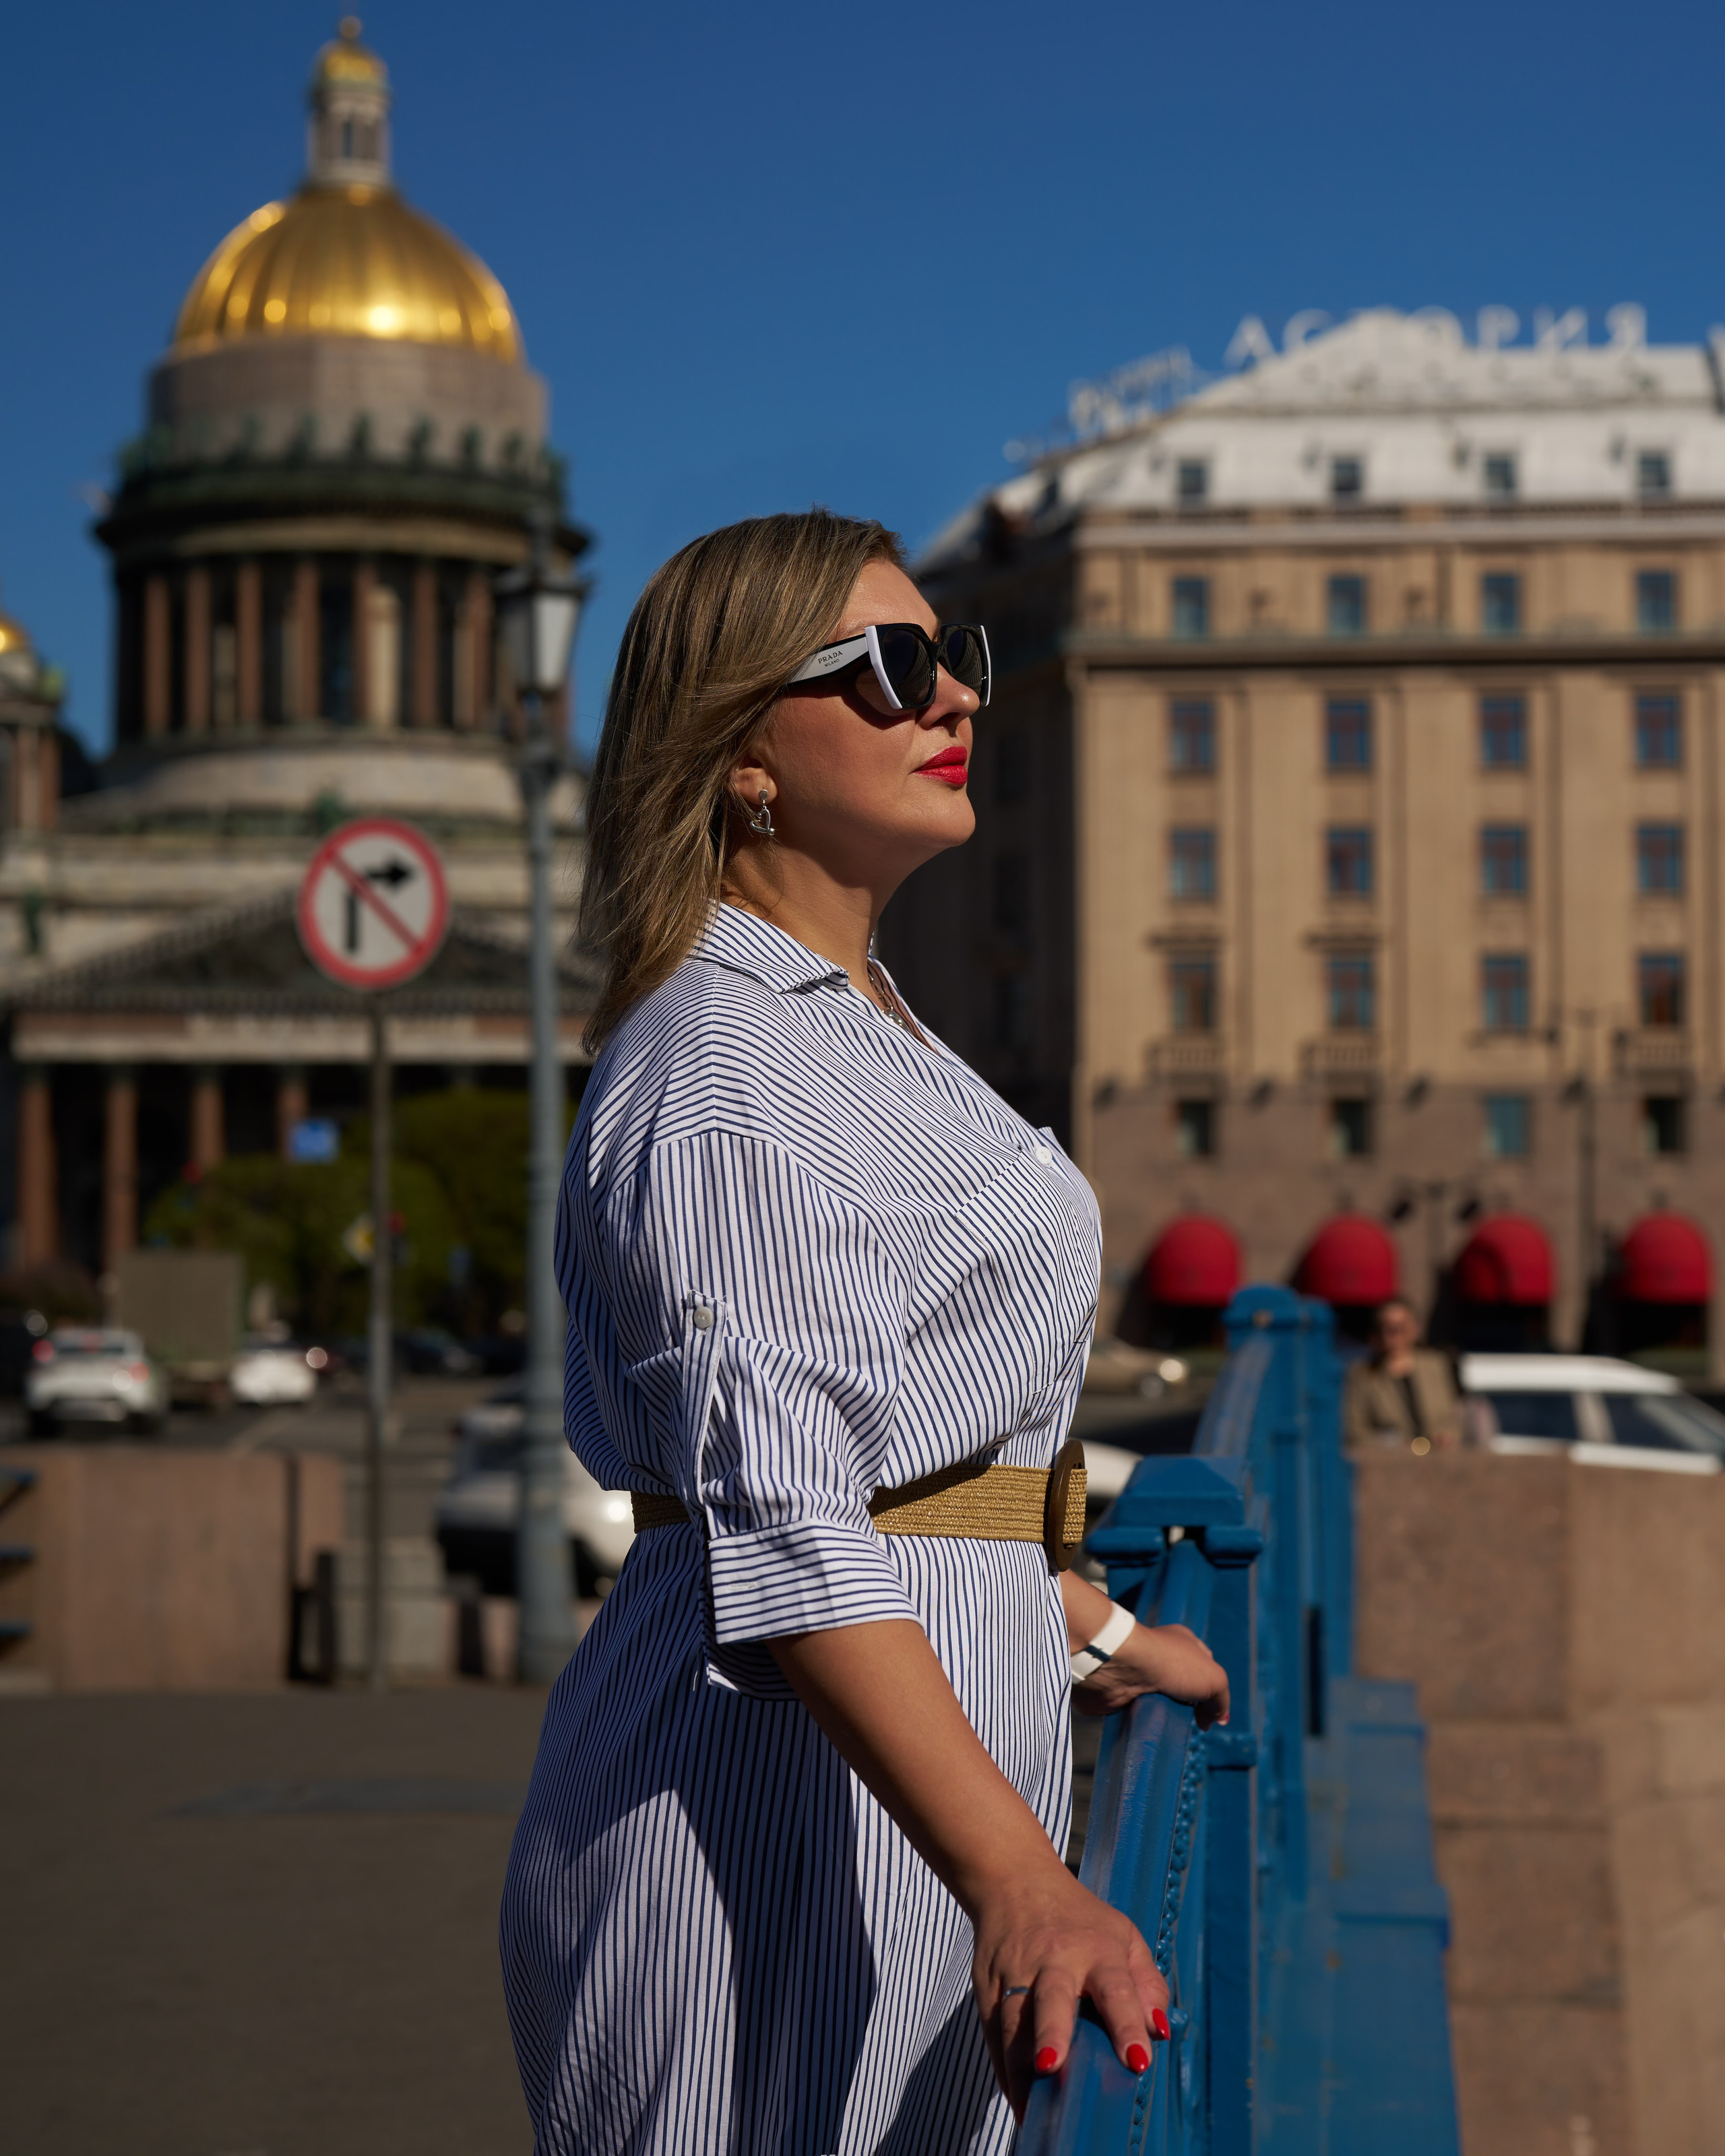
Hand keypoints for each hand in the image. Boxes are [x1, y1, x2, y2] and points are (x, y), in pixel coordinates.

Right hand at [974, 1861, 1168, 2119]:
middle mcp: (1054, 1961)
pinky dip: (1004, 2070)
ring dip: (1021, 2066)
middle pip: (1052, 1999)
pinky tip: (1018, 2101)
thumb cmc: (1079, 1918)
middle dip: (1052, 2033)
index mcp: (1097, 1949)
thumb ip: (1148, 1983)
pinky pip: (994, 2034)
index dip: (1127, 2025)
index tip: (1138, 2061)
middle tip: (1052, 2067)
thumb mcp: (1123, 1935)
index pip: (1116, 1988)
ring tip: (1030, 2109)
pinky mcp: (987, 1987)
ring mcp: (1015, 1973)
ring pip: (1014, 2023)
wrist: (1014, 1879)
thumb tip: (1159, 2032)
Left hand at [1073, 1620, 1229, 1725]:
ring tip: (1174, 1723)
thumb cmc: (1172, 1664)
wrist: (1123, 1667)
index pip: (1206, 1667)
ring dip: (1170, 1714)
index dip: (1213, 1691)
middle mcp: (1162, 1656)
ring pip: (1164, 1700)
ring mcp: (1142, 1673)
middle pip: (1185, 1687)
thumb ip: (1221, 1701)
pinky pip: (1143, 1710)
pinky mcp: (1126, 1692)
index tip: (1213, 1714)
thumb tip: (1215, 1720)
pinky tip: (1155, 1724)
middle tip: (1195, 1721)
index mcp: (1184, 1643)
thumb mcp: (1214, 1679)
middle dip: (1191, 1705)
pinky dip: (1150, 1719)